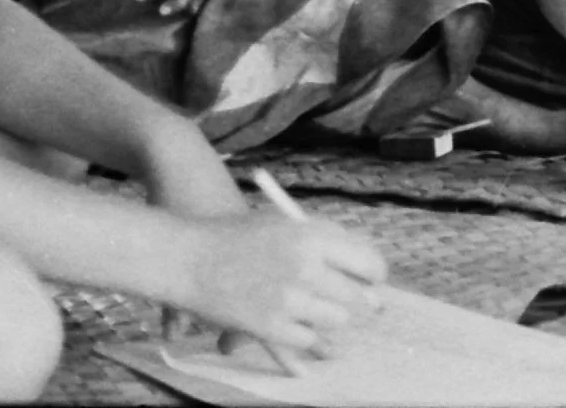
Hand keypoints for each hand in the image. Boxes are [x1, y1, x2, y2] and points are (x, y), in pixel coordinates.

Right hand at [176, 211, 387, 360]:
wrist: (190, 258)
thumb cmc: (239, 237)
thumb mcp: (287, 225)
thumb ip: (326, 244)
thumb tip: (366, 274)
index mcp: (314, 235)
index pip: (370, 262)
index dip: (374, 275)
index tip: (371, 281)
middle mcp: (306, 267)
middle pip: (357, 296)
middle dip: (356, 300)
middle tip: (349, 300)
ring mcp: (289, 299)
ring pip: (337, 320)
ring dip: (330, 317)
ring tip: (314, 308)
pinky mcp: (271, 327)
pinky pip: (309, 340)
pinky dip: (305, 336)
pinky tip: (295, 324)